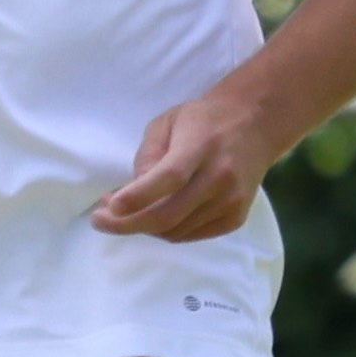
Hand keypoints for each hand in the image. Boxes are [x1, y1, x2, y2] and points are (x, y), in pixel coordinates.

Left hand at [90, 88, 281, 242]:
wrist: (256, 125)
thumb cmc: (202, 121)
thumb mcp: (166, 123)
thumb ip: (147, 156)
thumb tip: (128, 196)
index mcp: (201, 146)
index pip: (170, 176)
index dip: (138, 196)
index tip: (109, 207)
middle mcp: (220, 176)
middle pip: (169, 214)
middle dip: (127, 224)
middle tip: (99, 221)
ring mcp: (231, 201)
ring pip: (176, 230)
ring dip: (143, 228)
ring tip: (123, 214)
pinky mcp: (236, 218)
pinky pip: (191, 235)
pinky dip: (166, 232)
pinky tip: (153, 217)